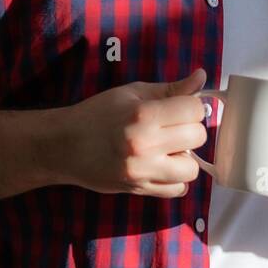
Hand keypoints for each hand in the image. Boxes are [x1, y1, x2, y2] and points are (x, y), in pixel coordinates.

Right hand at [58, 68, 209, 197]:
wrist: (65, 146)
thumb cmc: (98, 114)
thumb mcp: (132, 93)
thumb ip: (170, 89)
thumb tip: (202, 77)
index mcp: (144, 115)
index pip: (195, 109)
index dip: (191, 106)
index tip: (179, 108)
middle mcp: (145, 145)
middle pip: (198, 136)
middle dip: (190, 129)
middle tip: (172, 127)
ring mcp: (143, 172)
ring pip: (192, 168)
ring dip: (184, 157)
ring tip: (168, 149)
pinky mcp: (139, 190)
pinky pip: (177, 190)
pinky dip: (174, 179)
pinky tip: (160, 166)